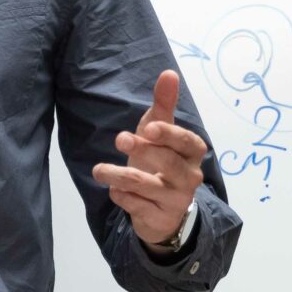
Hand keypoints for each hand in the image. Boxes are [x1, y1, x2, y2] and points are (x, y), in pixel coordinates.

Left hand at [95, 71, 209, 246]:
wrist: (162, 209)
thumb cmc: (160, 161)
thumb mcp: (159, 132)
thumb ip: (164, 104)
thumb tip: (169, 73)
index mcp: (192, 153)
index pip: (186, 142)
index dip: (169, 135)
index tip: (147, 128)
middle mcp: (190, 177)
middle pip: (170, 164)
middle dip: (144, 151)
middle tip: (120, 139)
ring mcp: (176, 200)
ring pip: (148, 186)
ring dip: (119, 175)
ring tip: (99, 170)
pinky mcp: (160, 218)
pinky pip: (137, 205)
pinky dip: (122, 196)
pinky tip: (114, 190)